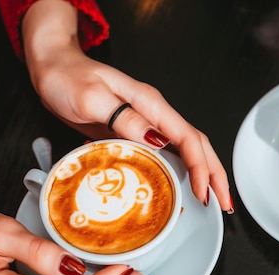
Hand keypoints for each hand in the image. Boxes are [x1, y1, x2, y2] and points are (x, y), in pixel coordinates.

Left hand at [21, 0, 233, 212]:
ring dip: (201, 174)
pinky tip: (179, 187)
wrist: (54, 68)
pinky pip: (164, 154)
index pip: (188, 138)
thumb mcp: (92, 98)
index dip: (201, 168)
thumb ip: (125, 118)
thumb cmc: (68, 79)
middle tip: (224, 203)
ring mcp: (145, 122)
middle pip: (197, 144)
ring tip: (211, 200)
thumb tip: (160, 141)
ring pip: (185, 149)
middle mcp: (153, 113)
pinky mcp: (133, 131)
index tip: (203, 194)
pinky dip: (178, 171)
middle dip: (214, 174)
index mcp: (150, 104)